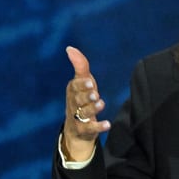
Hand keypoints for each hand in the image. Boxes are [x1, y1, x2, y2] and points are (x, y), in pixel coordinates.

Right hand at [61, 46, 109, 161]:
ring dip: (93, 109)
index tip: (90, 82)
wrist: (76, 128)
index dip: (82, 85)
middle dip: (86, 97)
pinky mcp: (84, 130)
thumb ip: (80, 66)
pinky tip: (108, 124)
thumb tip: (70, 48)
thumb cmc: (81, 99)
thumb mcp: (82, 82)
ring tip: (101, 104)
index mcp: (72, 92)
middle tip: (95, 94)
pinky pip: (90, 129)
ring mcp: (77, 118)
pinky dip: (99, 126)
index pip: (74, 87)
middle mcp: (72, 105)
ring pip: (83, 113)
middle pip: (77, 100)